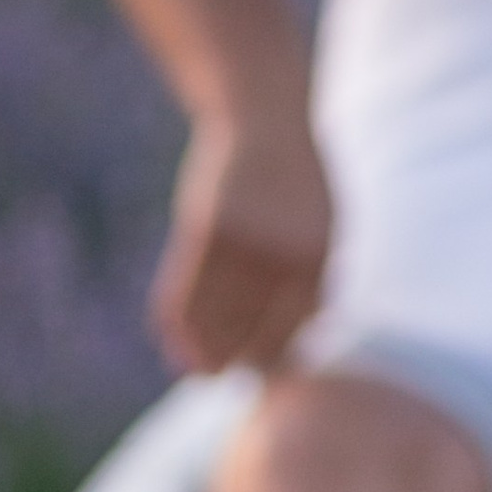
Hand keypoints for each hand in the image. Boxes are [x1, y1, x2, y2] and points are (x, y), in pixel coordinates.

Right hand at [150, 105, 332, 373]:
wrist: (264, 113)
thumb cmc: (293, 175)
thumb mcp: (320, 220)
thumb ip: (315, 271)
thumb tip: (313, 328)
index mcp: (321, 254)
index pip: (297, 324)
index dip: (277, 353)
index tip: (259, 373)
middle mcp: (287, 253)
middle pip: (257, 325)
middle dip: (238, 358)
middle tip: (219, 379)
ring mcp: (246, 241)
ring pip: (218, 313)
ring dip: (202, 348)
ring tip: (193, 369)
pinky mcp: (208, 228)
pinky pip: (187, 287)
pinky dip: (175, 318)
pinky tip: (170, 336)